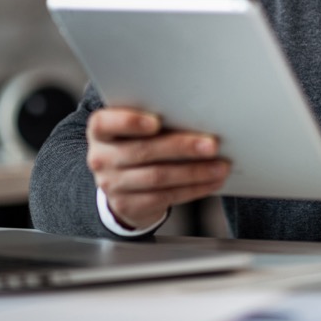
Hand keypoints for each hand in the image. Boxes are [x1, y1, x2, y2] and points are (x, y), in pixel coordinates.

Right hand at [86, 107, 230, 230]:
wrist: (121, 184)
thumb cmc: (136, 143)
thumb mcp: (135, 128)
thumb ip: (155, 119)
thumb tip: (198, 116)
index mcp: (100, 130)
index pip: (106, 123)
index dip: (130, 122)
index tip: (156, 122)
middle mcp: (101, 157)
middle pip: (143, 151)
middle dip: (181, 147)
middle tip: (211, 145)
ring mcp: (112, 184)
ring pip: (158, 177)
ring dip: (195, 172)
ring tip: (220, 166)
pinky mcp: (128, 205)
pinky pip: (165, 197)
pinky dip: (193, 189)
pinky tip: (211, 181)